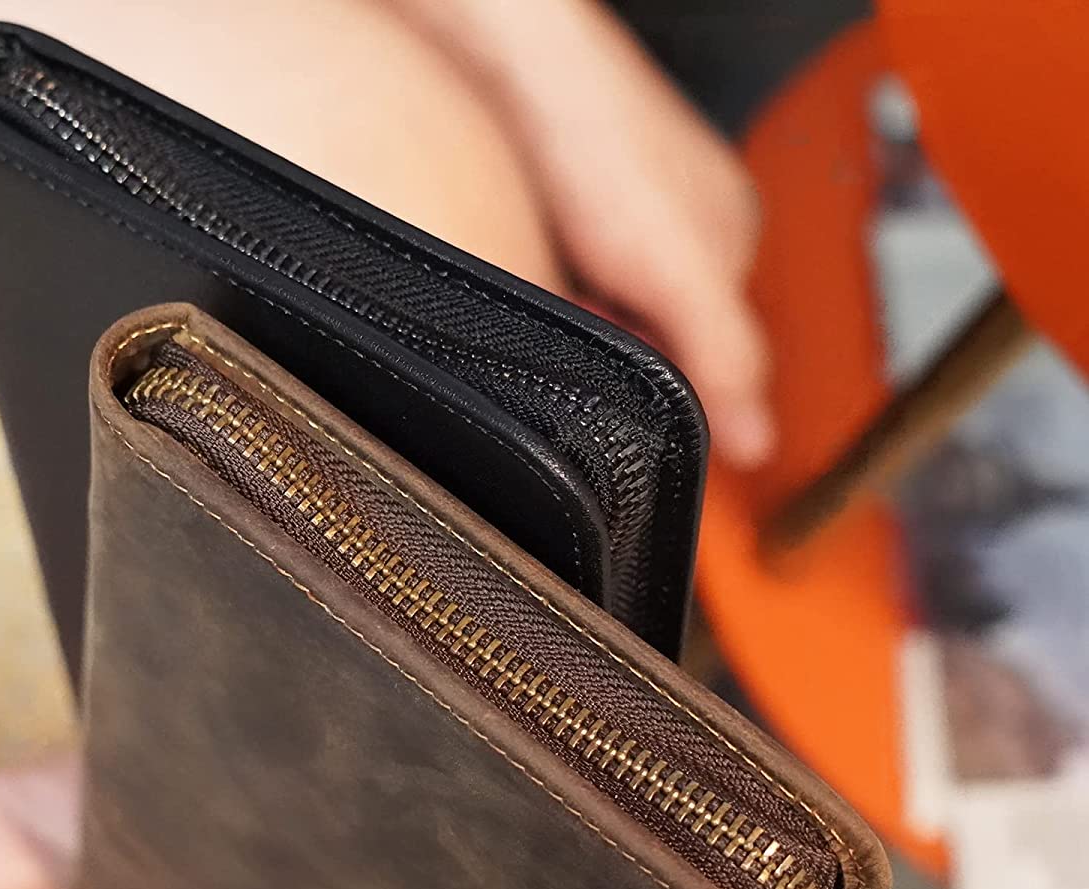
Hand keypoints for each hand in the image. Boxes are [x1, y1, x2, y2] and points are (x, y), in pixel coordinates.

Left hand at [398, 0, 774, 465]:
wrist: (508, 66)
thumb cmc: (596, 139)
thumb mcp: (678, 271)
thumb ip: (725, 357)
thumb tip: (758, 444)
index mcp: (730, 239)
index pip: (719, 353)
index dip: (675, 385)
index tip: (638, 397)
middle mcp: (678, 227)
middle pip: (656, 334)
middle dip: (620, 352)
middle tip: (589, 332)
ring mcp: (618, 216)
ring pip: (604, 311)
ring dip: (579, 324)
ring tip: (559, 295)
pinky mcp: (563, 208)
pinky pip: (561, 277)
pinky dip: (547, 288)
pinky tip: (534, 269)